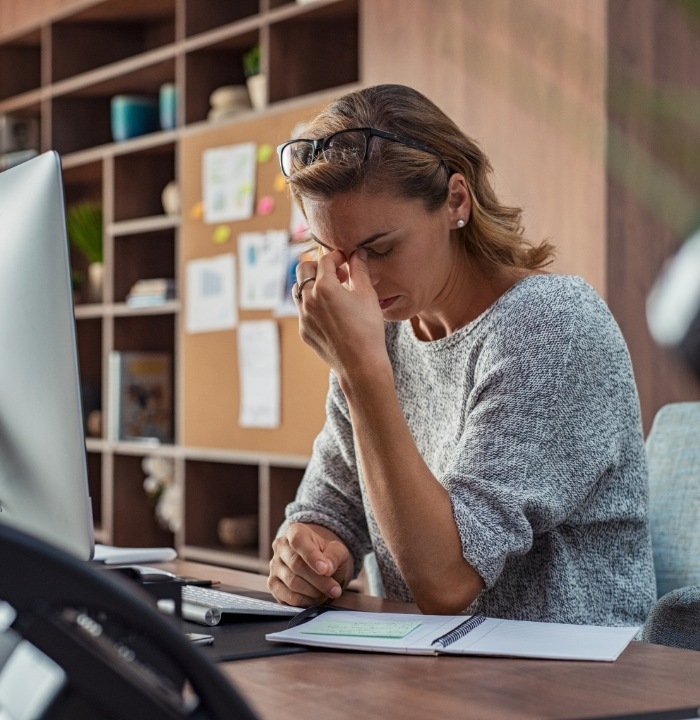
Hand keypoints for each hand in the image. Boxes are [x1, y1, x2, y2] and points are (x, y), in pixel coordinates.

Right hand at [268, 522, 351, 605]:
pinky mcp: (273, 585)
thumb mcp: (337, 551)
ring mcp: (274, 566)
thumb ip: (334, 556)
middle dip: (319, 580)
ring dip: (314, 591)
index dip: (312, 556)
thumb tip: (326, 568)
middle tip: (335, 589)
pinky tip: (316, 598)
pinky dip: (304, 601)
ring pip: (292, 582)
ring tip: (327, 592)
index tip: (325, 570)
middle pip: (296, 565)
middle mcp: (280, 547)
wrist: (319, 564)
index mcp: (295, 531)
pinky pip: (287, 597)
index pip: (298, 541)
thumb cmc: (327, 555)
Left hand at [295, 248, 388, 381]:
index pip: (325, 260)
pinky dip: (313, 304)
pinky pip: (303, 310)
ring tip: (332, 291)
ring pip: (298, 290)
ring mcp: (303, 317)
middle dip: (318, 266)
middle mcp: (308, 299)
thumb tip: (357, 252)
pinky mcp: (304, 331)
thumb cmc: (368, 329)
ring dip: (312, 284)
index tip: (346, 260)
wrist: (361, 365)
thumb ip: (360, 269)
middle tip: (337, 273)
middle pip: (303, 269)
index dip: (337, 256)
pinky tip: (331, 312)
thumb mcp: (367, 295)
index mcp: (324, 287)